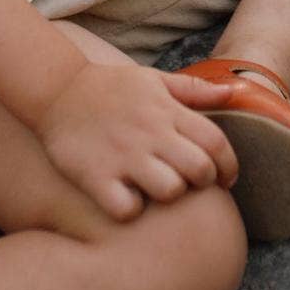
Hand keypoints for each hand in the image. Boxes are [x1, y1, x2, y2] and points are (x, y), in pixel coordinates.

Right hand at [31, 59, 241, 222]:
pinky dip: (131, 210)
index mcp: (167, 111)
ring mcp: (123, 156)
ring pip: (169, 191)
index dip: (229, 165)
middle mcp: (150, 133)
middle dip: (202, 181)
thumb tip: (232, 91)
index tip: (226, 178)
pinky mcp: (96, 176)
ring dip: (169, 195)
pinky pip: (127, 208)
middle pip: (199, 170)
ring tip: (158, 189)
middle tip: (190, 183)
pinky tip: (127, 199)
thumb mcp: (154, 80)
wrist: (57, 90)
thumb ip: (194, 89)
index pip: (216, 142)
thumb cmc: (111, 88)